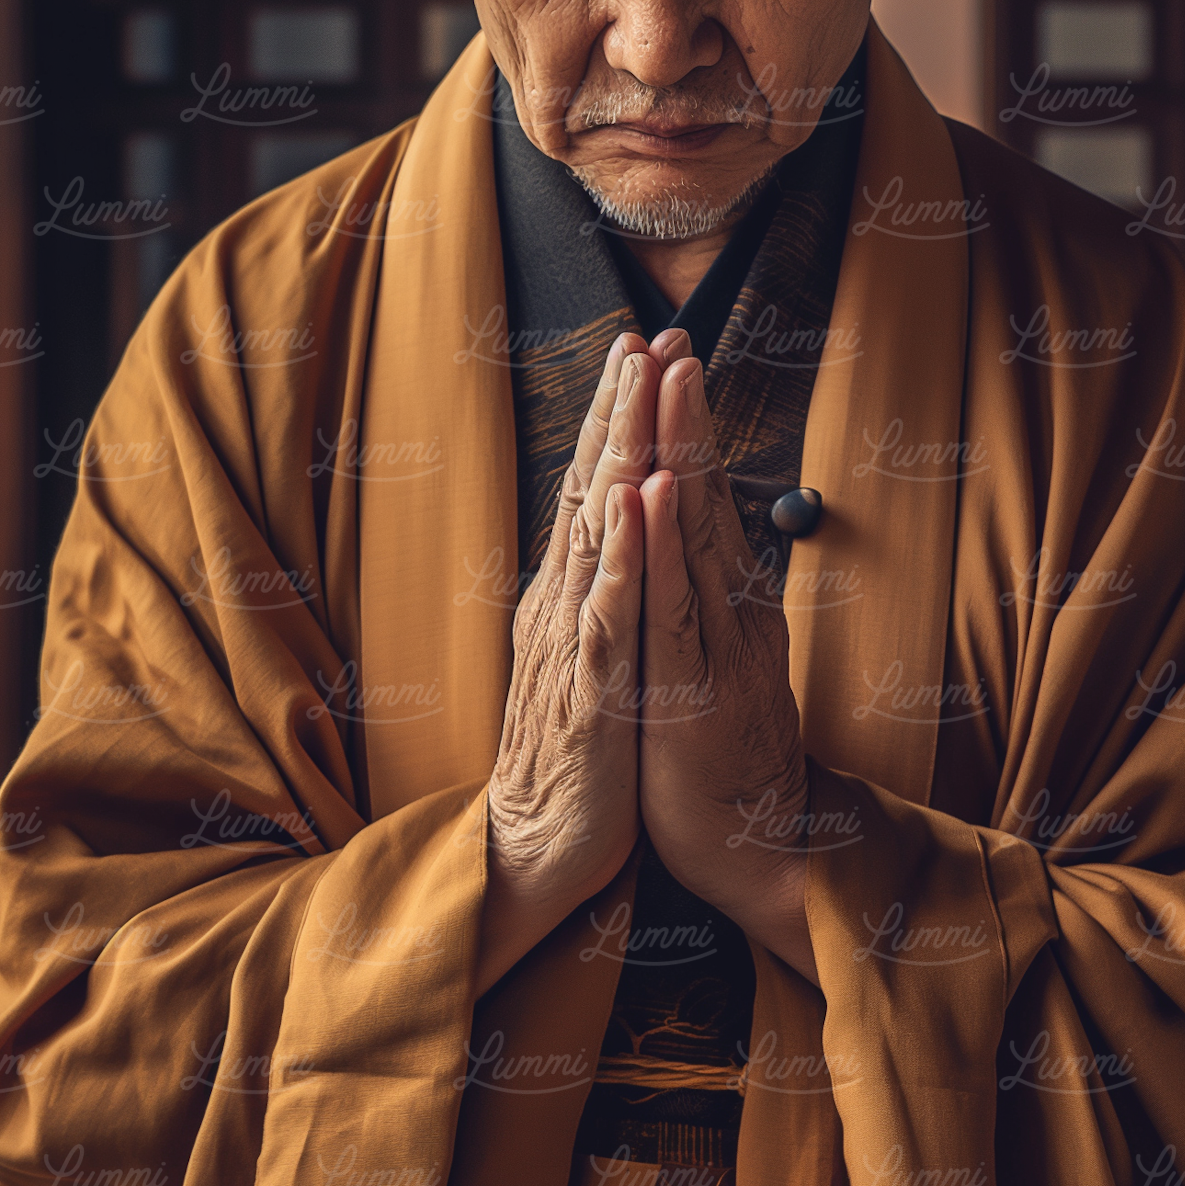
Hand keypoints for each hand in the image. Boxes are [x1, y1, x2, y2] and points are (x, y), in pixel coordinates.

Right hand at [474, 333, 656, 996]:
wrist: (539, 845)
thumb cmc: (577, 755)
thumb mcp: (593, 657)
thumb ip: (600, 593)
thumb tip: (615, 534)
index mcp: (573, 596)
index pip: (597, 492)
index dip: (619, 421)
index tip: (645, 351)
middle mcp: (566, 604)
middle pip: (592, 493)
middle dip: (619, 414)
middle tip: (642, 339)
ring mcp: (576, 644)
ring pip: (598, 538)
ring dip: (617, 463)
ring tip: (635, 396)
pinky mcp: (592, 692)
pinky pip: (606, 616)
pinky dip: (618, 560)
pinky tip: (629, 512)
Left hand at [636, 335, 818, 985]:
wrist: (754, 846)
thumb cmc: (720, 756)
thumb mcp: (711, 661)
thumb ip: (710, 598)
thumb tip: (701, 543)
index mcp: (722, 602)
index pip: (697, 501)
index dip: (681, 430)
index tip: (664, 360)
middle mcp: (726, 610)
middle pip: (701, 497)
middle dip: (683, 415)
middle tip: (672, 339)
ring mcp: (714, 646)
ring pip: (692, 536)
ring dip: (679, 455)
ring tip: (669, 384)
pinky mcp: (692, 689)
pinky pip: (673, 609)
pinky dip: (660, 549)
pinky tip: (648, 498)